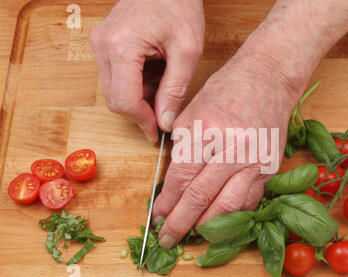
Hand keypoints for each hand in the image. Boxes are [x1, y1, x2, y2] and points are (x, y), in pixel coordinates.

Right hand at [90, 0, 204, 140]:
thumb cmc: (178, 6)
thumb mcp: (187, 51)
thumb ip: (175, 89)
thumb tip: (165, 121)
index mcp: (121, 47)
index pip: (124, 101)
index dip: (143, 122)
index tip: (158, 132)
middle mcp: (103, 46)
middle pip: (115, 99)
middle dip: (141, 112)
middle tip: (164, 113)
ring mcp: (100, 44)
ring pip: (114, 90)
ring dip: (138, 99)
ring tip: (164, 87)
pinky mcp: (104, 44)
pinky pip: (115, 77)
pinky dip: (135, 85)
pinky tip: (155, 76)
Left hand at [152, 53, 303, 248]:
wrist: (269, 78)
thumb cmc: (227, 89)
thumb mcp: (192, 110)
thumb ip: (182, 147)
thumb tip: (171, 182)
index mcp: (206, 131)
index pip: (180, 178)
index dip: (166, 202)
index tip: (157, 216)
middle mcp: (231, 149)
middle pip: (200, 197)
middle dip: (180, 223)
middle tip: (167, 239)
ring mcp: (253, 160)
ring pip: (227, 206)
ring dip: (206, 227)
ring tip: (191, 237)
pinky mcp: (269, 167)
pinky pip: (249, 200)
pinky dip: (232, 216)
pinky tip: (219, 224)